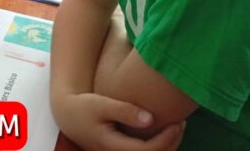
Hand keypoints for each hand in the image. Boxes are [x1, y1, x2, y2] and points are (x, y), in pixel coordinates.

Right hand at [55, 93, 184, 150]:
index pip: (147, 150)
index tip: (177, 123)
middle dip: (171, 143)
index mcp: (112, 146)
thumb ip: (124, 111)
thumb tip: (150, 118)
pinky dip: (158, 146)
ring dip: (166, 146)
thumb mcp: (101, 104)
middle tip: (181, 123)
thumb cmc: (84, 106)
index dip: (166, 139)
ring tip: (176, 127)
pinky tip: (164, 132)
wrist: (68, 115)